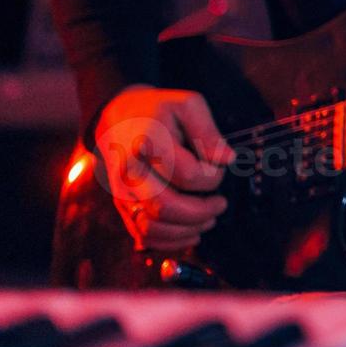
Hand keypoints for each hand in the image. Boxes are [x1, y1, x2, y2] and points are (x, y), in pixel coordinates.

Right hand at [94, 85, 233, 251]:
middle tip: (221, 203)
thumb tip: (227, 159)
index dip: (213, 176)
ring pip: (151, 227)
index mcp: (148, 143)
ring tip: (209, 219)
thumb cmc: (159, 111)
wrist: (117, 119)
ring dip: (187, 230)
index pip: (188, 174)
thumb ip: (209, 131)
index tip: (220, 168)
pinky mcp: (122, 207)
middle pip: (165, 207)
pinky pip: (143, 235)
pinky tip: (192, 232)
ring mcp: (121, 192)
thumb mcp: (188, 105)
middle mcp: (129, 172)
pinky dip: (170, 241)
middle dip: (201, 211)